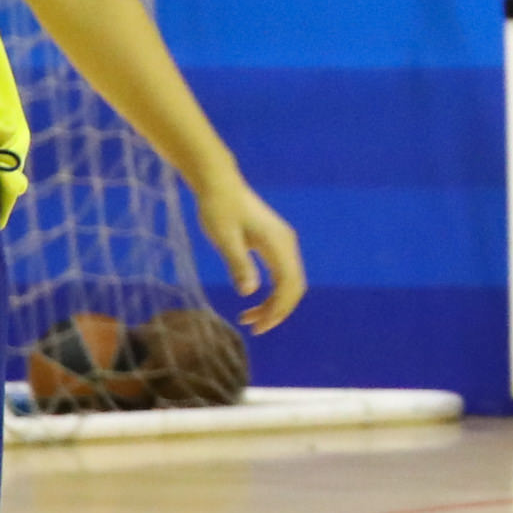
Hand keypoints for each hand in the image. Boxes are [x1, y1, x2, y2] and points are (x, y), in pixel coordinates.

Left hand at [195, 174, 308, 332]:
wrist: (219, 184)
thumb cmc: (218, 208)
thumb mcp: (224, 238)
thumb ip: (239, 264)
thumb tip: (248, 292)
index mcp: (278, 244)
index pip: (289, 286)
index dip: (277, 310)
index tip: (258, 327)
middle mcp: (287, 244)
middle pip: (294, 287)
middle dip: (278, 311)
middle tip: (255, 328)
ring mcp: (283, 243)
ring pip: (289, 282)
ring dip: (273, 303)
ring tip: (248, 318)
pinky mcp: (274, 242)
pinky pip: (281, 274)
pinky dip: (271, 291)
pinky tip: (252, 298)